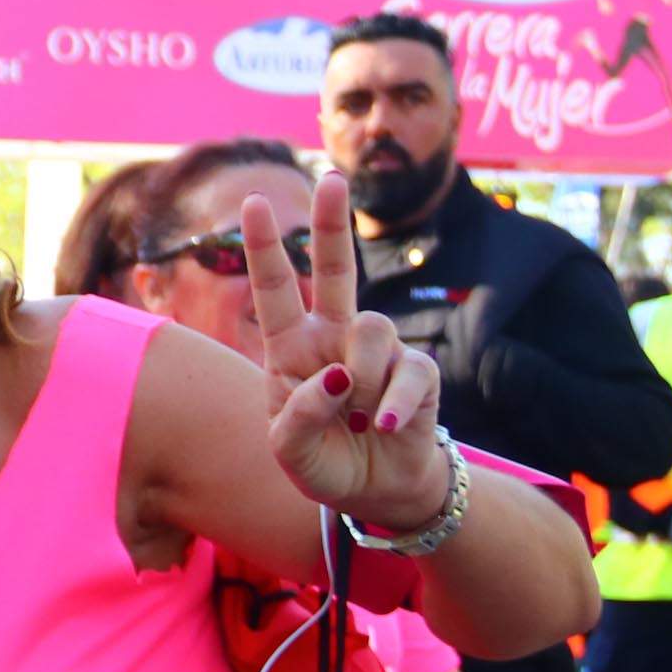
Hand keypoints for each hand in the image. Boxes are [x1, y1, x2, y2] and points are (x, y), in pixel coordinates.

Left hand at [248, 171, 449, 528]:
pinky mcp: (416, 371)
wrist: (377, 492)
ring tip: (357, 419)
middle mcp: (333, 339)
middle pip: (334, 270)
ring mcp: (376, 351)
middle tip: (333, 179)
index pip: (275, 291)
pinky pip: (407, 373)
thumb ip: (298, 417)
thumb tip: (336, 376)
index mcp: (292, 350)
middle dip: (331, 225)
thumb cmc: (324, 464)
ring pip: (371, 330)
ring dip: (360, 380)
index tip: (255, 203)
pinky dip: (390, 406)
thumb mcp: (289, 452)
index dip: (266, 249)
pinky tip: (380, 428)